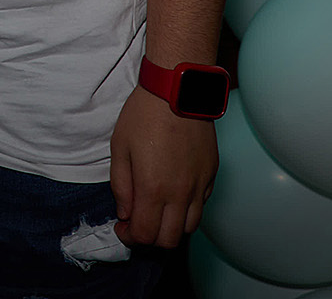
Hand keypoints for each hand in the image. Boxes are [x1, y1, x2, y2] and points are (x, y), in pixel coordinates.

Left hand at [108, 86, 217, 247]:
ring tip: (156, 211)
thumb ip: (121, 185)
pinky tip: (174, 194)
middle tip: (137, 223)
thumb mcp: (119, 148)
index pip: (145, 234)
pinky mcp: (211, 175)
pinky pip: (201, 205)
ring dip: (170, 227)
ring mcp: (200, 185)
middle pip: (169, 240)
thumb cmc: (144, 115)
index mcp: (153, 188)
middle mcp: (180, 193)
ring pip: (189, 227)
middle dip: (150, 238)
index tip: (122, 227)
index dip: (129, 237)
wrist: (178, 91)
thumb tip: (125, 213)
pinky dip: (187, 210)